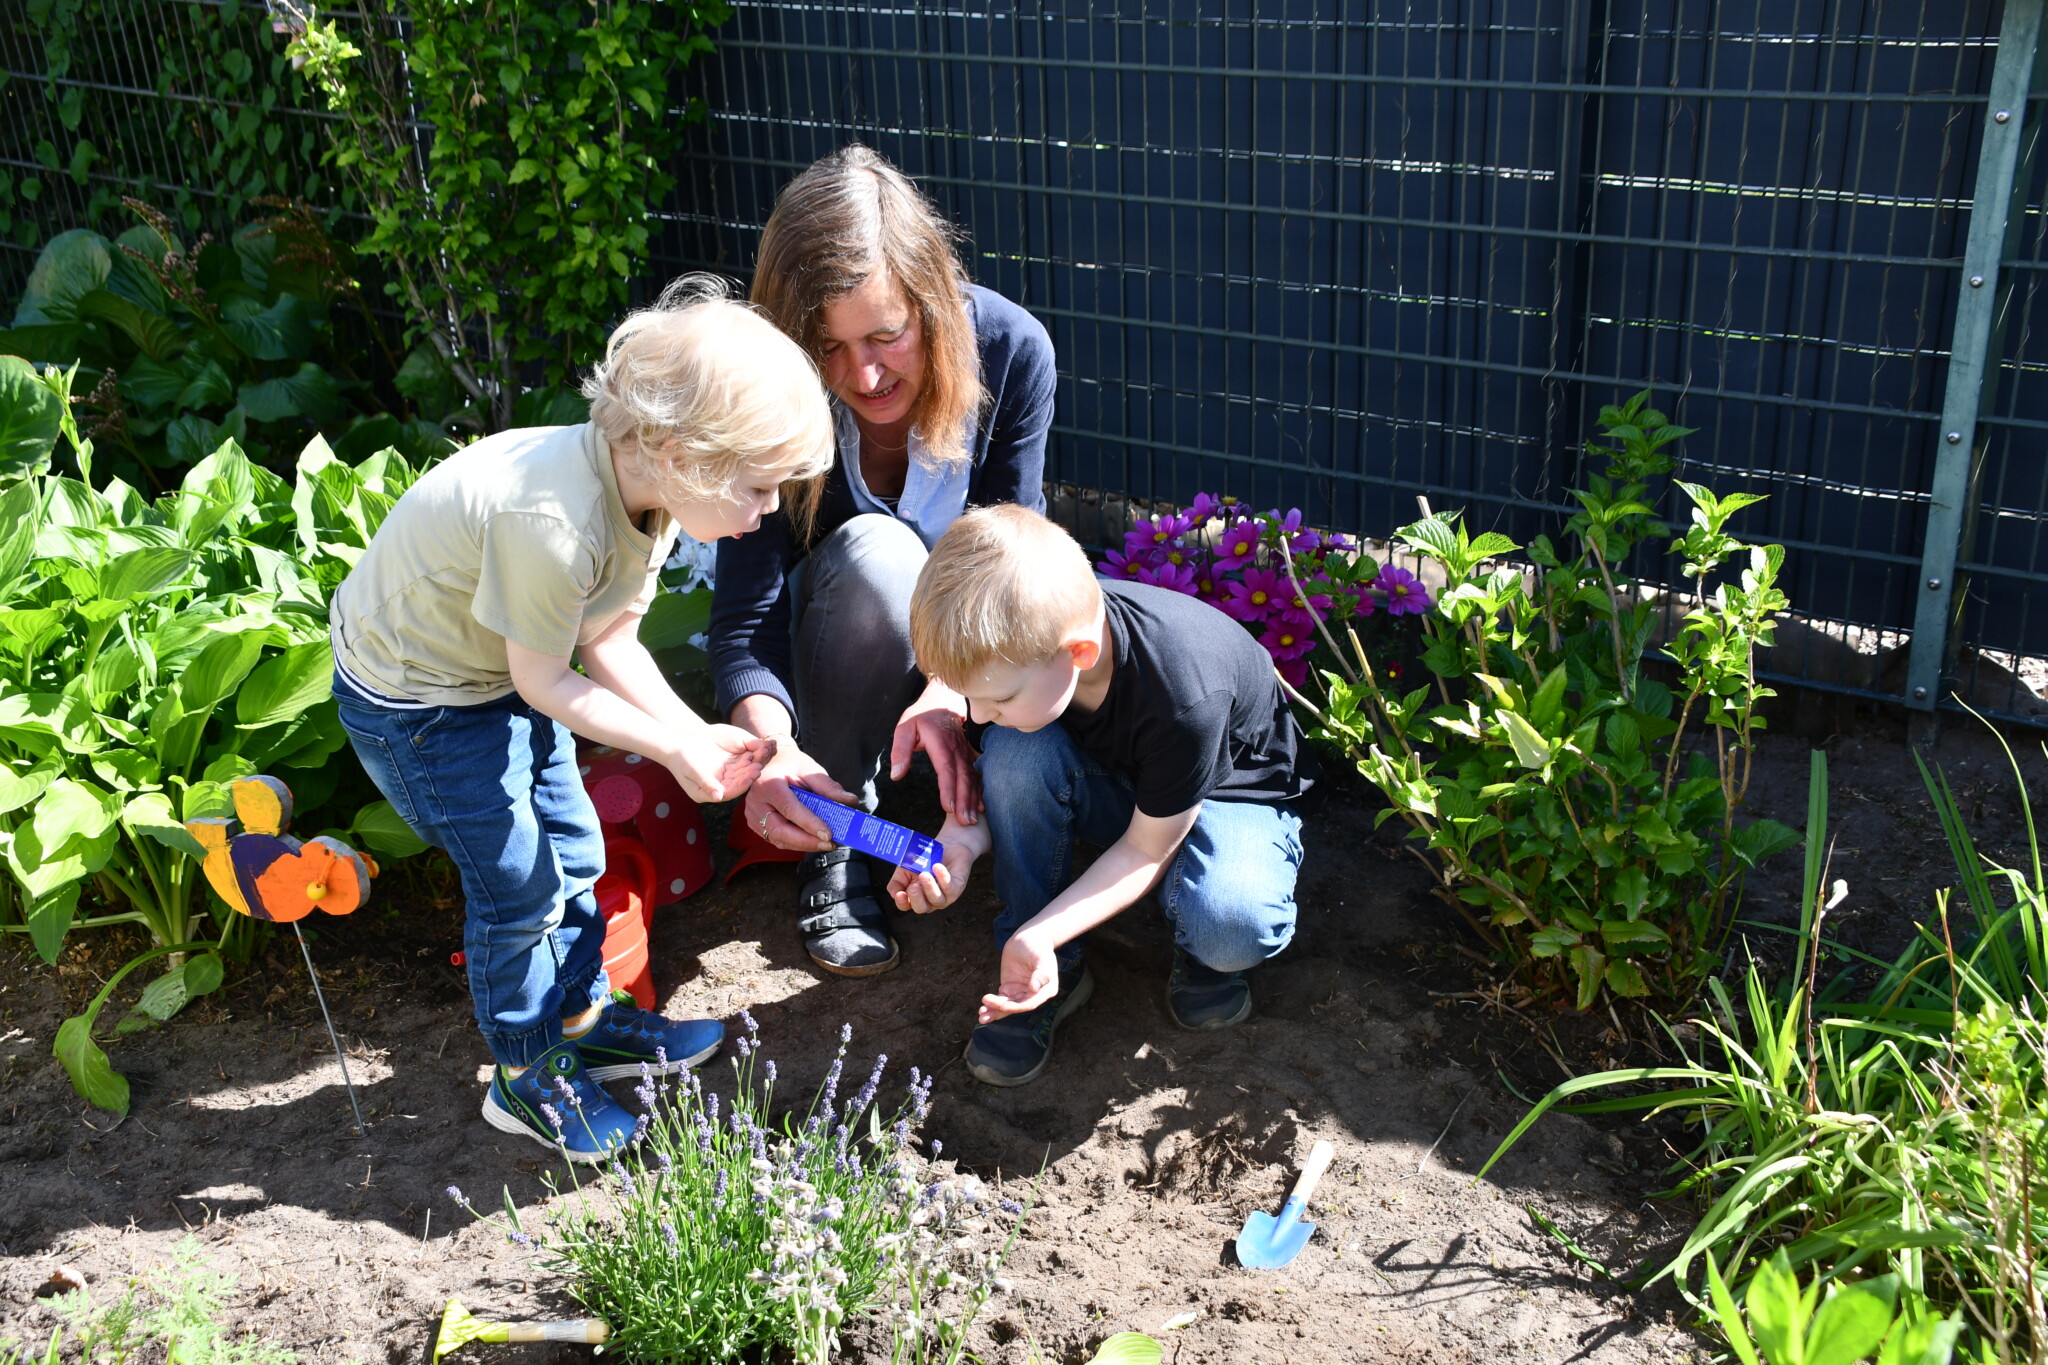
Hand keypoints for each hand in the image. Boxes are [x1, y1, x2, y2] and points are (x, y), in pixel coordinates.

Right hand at [667, 725, 774, 802]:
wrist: (678, 744)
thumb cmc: (681, 760)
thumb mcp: (692, 771)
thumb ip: (706, 783)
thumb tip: (718, 797)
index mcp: (710, 793)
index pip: (729, 793)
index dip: (740, 786)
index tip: (750, 779)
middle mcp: (720, 786)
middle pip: (738, 782)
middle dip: (749, 775)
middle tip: (759, 768)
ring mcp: (725, 775)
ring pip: (742, 772)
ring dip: (752, 765)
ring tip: (760, 758)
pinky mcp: (728, 764)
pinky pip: (741, 762)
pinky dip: (749, 757)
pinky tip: (756, 751)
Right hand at [741, 739, 854, 851]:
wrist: (768, 761)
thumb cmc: (790, 763)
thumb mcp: (809, 768)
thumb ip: (828, 786)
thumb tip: (851, 800)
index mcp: (769, 784)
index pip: (790, 809)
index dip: (810, 824)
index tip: (828, 835)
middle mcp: (756, 802)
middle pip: (780, 831)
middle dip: (806, 841)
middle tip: (829, 844)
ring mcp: (752, 815)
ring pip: (777, 839)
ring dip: (802, 845)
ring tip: (824, 843)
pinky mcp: (754, 823)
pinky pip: (775, 838)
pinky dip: (794, 842)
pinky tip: (810, 840)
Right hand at [886, 820, 986, 913]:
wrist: (948, 846)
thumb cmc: (926, 860)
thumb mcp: (906, 868)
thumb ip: (897, 881)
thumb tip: (894, 893)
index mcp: (915, 896)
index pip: (905, 906)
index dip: (902, 903)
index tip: (900, 894)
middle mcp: (929, 900)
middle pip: (921, 908)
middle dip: (916, 898)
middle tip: (914, 886)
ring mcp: (944, 896)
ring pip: (937, 900)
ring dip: (929, 888)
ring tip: (924, 874)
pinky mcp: (957, 888)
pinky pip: (950, 888)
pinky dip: (943, 878)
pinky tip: (937, 867)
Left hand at [889, 680, 980, 824]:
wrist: (944, 701)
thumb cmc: (922, 717)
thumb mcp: (905, 728)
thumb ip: (901, 751)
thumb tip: (897, 775)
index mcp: (941, 743)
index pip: (946, 768)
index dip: (948, 789)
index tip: (949, 807)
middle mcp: (957, 749)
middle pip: (963, 777)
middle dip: (964, 800)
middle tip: (964, 822)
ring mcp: (965, 753)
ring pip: (972, 778)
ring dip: (973, 800)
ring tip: (972, 820)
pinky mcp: (968, 756)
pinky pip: (976, 775)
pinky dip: (979, 792)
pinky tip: (980, 807)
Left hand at [978, 928, 1060, 1022]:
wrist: (1028, 938)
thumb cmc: (1038, 946)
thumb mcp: (1042, 957)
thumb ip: (1041, 974)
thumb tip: (1034, 989)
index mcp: (1046, 990)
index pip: (1030, 1003)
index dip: (1017, 1006)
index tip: (1003, 1005)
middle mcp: (1034, 995)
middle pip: (1017, 1006)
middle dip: (1001, 1009)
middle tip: (986, 1007)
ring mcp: (1021, 992)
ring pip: (1007, 1006)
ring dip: (994, 1012)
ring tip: (981, 1016)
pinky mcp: (1009, 989)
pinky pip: (1001, 1000)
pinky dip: (992, 1005)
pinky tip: (982, 1010)